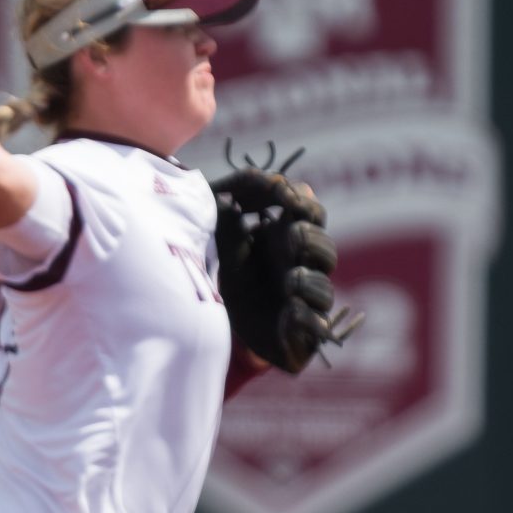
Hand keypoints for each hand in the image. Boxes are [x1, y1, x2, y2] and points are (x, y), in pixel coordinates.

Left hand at [212, 167, 355, 374]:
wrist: (185, 315)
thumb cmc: (205, 260)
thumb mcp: (217, 216)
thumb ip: (244, 187)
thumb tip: (279, 180)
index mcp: (282, 237)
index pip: (313, 214)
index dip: (306, 205)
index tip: (286, 199)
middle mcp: (296, 267)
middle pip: (326, 249)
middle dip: (311, 241)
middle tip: (290, 236)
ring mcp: (298, 301)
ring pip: (325, 290)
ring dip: (311, 280)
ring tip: (289, 280)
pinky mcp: (293, 332)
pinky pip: (317, 325)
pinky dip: (307, 316)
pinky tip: (290, 309)